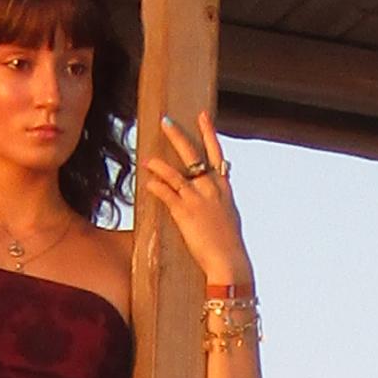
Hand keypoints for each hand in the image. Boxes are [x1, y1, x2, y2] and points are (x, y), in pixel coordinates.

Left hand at [141, 111, 251, 292]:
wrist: (229, 261)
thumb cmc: (229, 243)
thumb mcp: (230, 214)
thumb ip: (223, 196)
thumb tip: (224, 179)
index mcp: (223, 188)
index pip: (216, 154)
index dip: (209, 133)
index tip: (201, 115)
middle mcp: (211, 189)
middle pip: (194, 156)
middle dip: (179, 137)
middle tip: (165, 121)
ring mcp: (198, 200)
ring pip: (176, 174)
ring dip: (160, 164)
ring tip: (147, 158)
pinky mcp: (185, 213)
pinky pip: (167, 194)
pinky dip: (157, 186)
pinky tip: (148, 182)